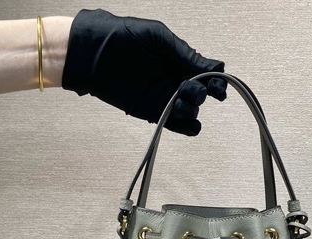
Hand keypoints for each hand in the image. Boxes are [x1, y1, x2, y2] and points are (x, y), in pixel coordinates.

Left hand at [61, 8, 226, 135]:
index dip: (216, 82)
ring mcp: (164, 98)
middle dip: (200, 94)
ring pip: (190, 111)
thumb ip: (185, 54)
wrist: (93, 54)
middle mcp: (174, 80)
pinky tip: (187, 123)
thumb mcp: (158, 37)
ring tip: (179, 103)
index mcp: (178, 61)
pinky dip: (186, 128)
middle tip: (188, 89)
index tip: (218, 87)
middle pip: (200, 95)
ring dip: (191, 110)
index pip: (206, 74)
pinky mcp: (153, 113)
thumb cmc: (121, 37)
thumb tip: (214, 66)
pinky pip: (176, 125)